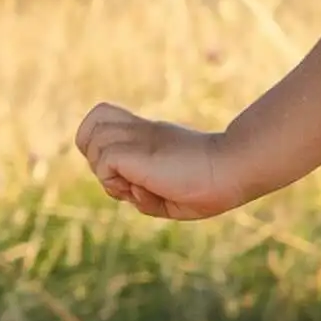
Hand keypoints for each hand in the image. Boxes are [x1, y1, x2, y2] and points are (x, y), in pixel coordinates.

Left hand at [76, 100, 244, 221]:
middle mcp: (137, 132)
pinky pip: (102, 162)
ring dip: (104, 171)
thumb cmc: (212, 187)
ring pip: (90, 142)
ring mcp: (134, 138)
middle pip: (88, 127)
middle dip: (95, 157)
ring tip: (136, 184)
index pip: (103, 125)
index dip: (104, 150)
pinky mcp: (133, 151)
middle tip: (125, 177)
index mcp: (147, 137)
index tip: (129, 175)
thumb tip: (128, 191)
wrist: (231, 171)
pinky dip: (112, 180)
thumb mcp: (171, 195)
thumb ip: (144, 193)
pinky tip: (142, 187)